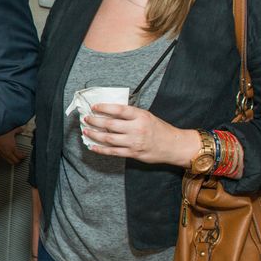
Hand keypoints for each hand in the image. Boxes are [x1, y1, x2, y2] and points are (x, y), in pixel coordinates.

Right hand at [0, 127, 24, 164]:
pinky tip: (8, 155)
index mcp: (12, 148)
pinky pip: (4, 159)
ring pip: (9, 162)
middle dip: (19, 160)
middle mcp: (8, 153)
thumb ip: (17, 130)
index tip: (25, 155)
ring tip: (15, 158)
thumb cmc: (1, 134)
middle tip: (21, 158)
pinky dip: (7, 158)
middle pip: (15, 161)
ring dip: (13, 161)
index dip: (23, 156)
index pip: (20, 156)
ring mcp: (3, 154)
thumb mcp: (11, 131)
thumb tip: (21, 129)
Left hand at [82, 104, 199, 166]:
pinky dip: (100, 149)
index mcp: (140, 116)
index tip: (94, 107)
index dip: (104, 108)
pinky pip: (112, 152)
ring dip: (94, 134)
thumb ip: (131, 115)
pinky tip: (92, 146)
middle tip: (86, 118)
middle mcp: (136, 128)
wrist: (174, 146)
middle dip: (95, 121)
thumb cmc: (160, 129)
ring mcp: (134, 142)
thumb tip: (111, 111)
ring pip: (108, 138)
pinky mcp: (132, 153)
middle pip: (110, 124)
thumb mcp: (147, 116)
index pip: (118, 110)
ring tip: (86, 131)